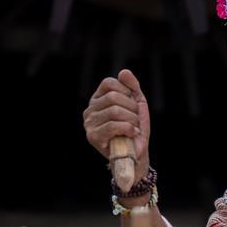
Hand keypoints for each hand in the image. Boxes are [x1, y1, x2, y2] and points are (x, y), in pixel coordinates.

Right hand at [83, 68, 150, 183]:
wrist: (136, 155)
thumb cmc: (135, 129)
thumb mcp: (137, 104)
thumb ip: (132, 86)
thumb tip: (123, 71)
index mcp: (98, 100)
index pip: (109, 83)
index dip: (126, 91)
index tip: (133, 105)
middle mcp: (90, 110)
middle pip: (113, 97)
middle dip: (131, 107)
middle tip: (136, 120)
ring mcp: (89, 123)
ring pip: (114, 110)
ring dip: (131, 119)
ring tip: (134, 128)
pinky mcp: (93, 136)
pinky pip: (112, 125)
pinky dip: (128, 128)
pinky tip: (133, 133)